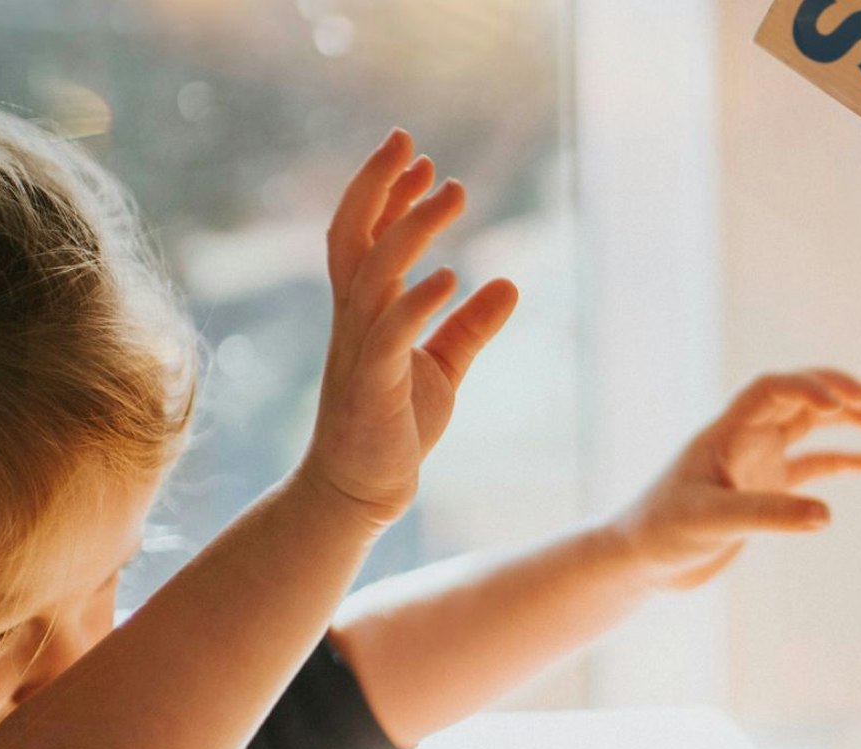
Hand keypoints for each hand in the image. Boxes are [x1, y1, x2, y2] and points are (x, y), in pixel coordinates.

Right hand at [299, 128, 520, 529]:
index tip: (416, 157)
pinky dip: (417, 301)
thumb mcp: (442, 367)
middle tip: (412, 144)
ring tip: (451, 194)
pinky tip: (450, 276)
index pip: (363, 236)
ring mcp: (358, 350)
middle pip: (353, 237)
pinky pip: (390, 334)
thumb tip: (508, 283)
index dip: (384, 193)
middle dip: (378, 186)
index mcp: (364, 312)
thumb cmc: (395, 426)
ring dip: (411, 229)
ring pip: (373, 274)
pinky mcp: (373, 386)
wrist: (362, 490)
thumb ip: (470, 325)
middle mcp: (352, 321)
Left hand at [615, 370, 860, 590]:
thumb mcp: (713, 522)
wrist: (642, 561)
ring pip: (805, 426)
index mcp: (725, 432)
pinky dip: (836, 461)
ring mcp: (755, 463)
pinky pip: (808, 466)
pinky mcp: (763, 491)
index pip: (771, 390)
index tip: (839, 407)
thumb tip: (825, 515)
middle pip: (795, 396)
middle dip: (834, 390)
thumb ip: (768, 515)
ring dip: (841, 419)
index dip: (807, 388)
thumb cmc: (663, 532)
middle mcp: (743, 439)